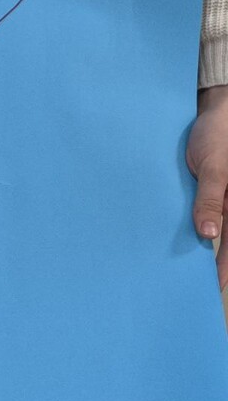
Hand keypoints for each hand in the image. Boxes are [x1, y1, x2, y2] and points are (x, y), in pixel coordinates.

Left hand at [188, 84, 227, 287]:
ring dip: (199, 246)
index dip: (226, 267)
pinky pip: (199, 213)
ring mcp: (219, 198)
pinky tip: (177, 240)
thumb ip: (211, 199)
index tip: (217, 287)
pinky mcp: (204, 191)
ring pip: (211, 229)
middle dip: (214, 263)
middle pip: (225, 240)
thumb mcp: (214, 167)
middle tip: (193, 285)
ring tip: (181, 270)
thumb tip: (208, 234)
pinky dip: (192, 227)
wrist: (213, 113)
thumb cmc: (217, 137)